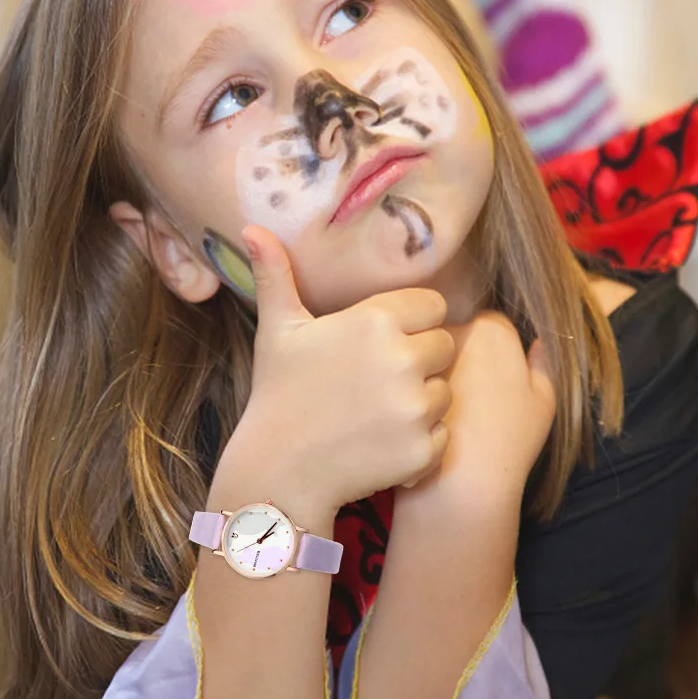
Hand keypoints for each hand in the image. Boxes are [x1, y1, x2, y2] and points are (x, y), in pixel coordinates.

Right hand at [232, 224, 454, 514]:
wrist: (278, 471)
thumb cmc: (278, 394)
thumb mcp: (278, 330)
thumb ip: (276, 275)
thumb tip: (252, 227)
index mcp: (376, 321)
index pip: (433, 305)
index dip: (412, 321)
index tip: (384, 342)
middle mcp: (403, 359)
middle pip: (444, 346)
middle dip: (420, 360)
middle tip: (378, 381)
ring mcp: (416, 407)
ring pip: (446, 391)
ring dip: (422, 400)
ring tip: (378, 412)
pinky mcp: (423, 449)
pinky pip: (443, 434)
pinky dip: (421, 441)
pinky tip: (383, 442)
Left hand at [397, 310, 555, 505]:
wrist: (461, 483)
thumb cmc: (510, 442)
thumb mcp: (543, 401)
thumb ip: (543, 363)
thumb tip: (536, 341)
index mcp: (492, 330)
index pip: (490, 322)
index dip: (492, 350)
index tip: (493, 378)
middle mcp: (450, 332)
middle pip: (452, 330)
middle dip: (454, 352)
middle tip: (464, 392)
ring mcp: (416, 352)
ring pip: (420, 349)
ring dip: (425, 367)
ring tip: (441, 407)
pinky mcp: (389, 377)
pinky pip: (397, 371)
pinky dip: (402, 385)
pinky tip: (417, 415)